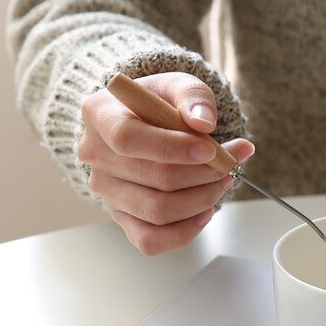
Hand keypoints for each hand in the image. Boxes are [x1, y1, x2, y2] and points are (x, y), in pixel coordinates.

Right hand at [78, 72, 253, 254]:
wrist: (145, 125)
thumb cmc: (159, 103)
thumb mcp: (177, 84)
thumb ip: (193, 96)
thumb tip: (204, 123)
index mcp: (99, 114)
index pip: (128, 138)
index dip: (173, 148)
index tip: (210, 149)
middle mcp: (95, 156)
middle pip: (153, 178)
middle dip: (202, 174)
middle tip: (230, 164)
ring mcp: (106, 192)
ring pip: (157, 211)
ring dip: (201, 200)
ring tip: (222, 181)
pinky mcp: (121, 218)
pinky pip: (150, 241)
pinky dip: (185, 231)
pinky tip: (205, 210)